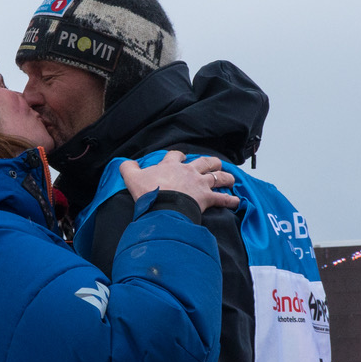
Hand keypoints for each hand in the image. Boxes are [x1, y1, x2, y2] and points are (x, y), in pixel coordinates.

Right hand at [120, 151, 239, 211]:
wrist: (164, 206)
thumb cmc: (150, 193)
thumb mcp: (132, 178)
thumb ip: (128, 168)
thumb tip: (124, 163)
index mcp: (171, 166)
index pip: (176, 155)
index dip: (179, 155)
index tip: (181, 157)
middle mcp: (189, 172)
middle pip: (204, 161)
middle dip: (210, 162)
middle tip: (214, 164)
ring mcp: (200, 184)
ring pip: (218, 176)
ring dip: (225, 177)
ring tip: (229, 179)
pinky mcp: (206, 198)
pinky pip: (222, 199)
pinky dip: (230, 200)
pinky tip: (236, 201)